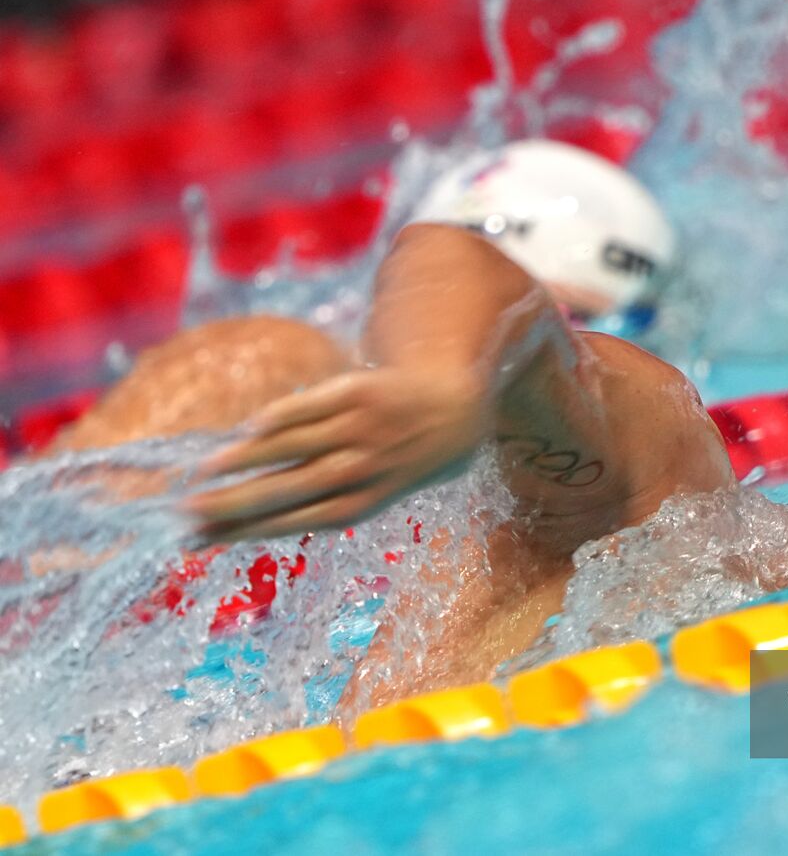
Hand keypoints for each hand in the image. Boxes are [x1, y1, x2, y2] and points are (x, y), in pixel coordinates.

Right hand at [186, 366, 486, 540]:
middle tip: (189, 512)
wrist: (455, 411)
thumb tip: (249, 520)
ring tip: (204, 472)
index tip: (203, 539)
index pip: (294, 521)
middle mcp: (361, 468)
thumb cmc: (399, 460)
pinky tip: (246, 432)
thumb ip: (320, 501)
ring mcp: (360, 429)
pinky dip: (276, 419)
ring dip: (245, 459)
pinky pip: (308, 406)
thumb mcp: (373, 491)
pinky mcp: (359, 391)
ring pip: (293, 446)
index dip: (247, 531)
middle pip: (289, 489)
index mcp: (362, 502)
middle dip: (237, 503)